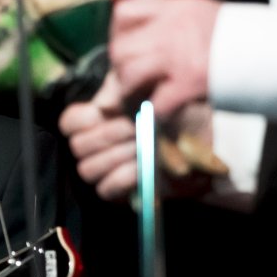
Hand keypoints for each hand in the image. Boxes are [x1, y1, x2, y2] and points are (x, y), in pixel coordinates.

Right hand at [60, 72, 225, 202]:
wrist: (208, 132)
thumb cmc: (176, 106)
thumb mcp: (150, 84)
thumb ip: (123, 88)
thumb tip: (103, 106)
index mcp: (98, 119)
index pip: (69, 123)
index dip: (81, 120)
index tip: (105, 112)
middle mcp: (97, 147)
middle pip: (79, 147)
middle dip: (107, 136)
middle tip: (134, 128)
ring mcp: (108, 170)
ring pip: (89, 169)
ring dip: (117, 156)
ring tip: (142, 146)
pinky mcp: (122, 192)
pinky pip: (106, 189)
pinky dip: (123, 177)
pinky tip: (141, 166)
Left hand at [109, 0, 221, 117]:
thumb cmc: (242, 38)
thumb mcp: (204, 16)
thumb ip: (172, 25)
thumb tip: (141, 44)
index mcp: (178, 7)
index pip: (124, 12)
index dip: (117, 34)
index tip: (126, 48)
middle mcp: (174, 27)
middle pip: (120, 48)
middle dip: (120, 69)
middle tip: (132, 81)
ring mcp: (180, 55)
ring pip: (129, 75)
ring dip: (132, 93)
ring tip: (145, 98)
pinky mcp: (189, 83)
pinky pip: (155, 103)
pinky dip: (156, 113)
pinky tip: (166, 112)